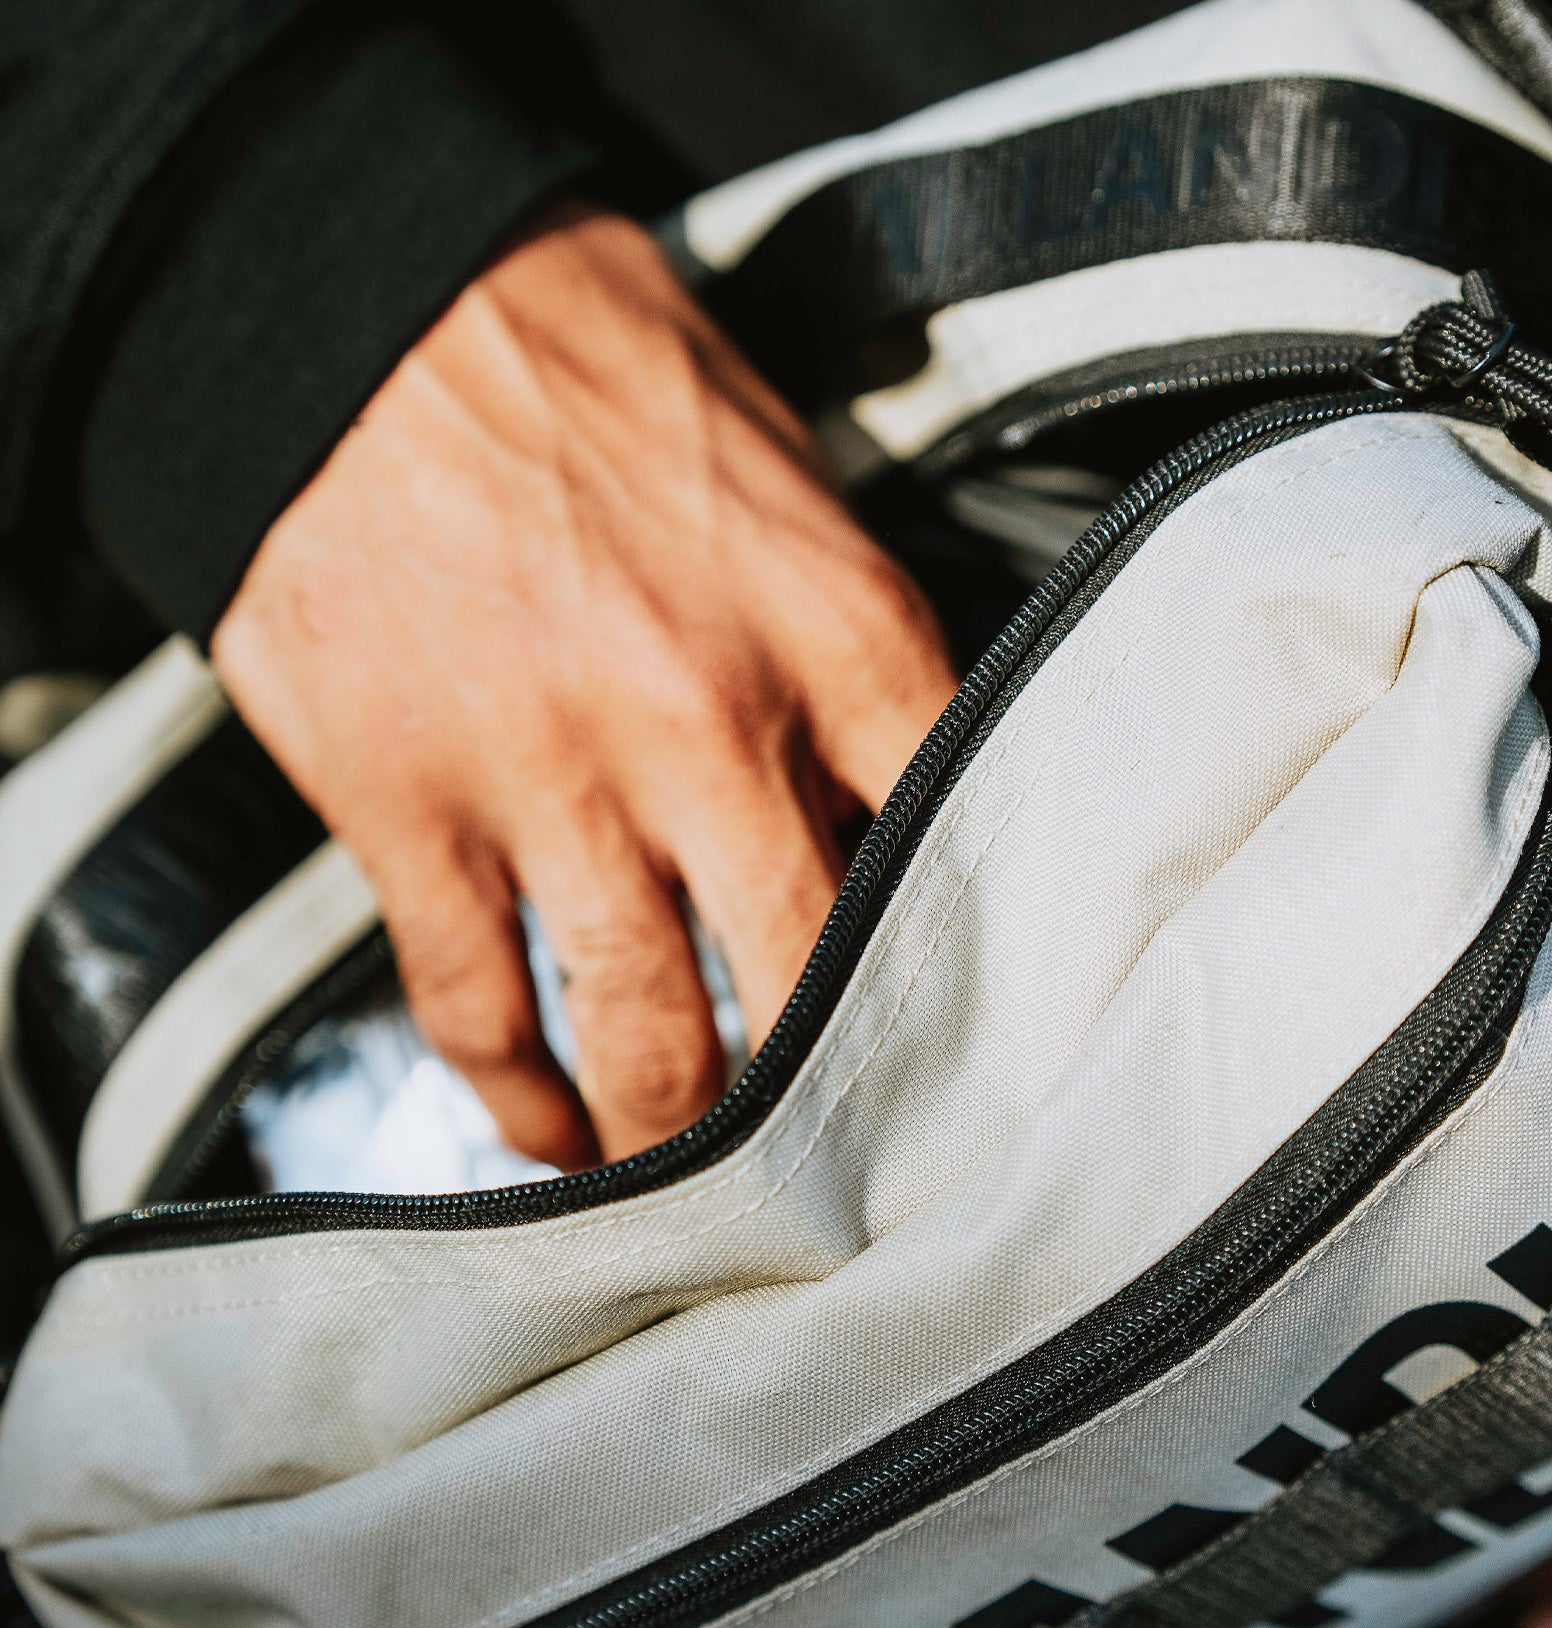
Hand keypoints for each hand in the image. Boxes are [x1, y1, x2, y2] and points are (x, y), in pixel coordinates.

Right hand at [212, 204, 955, 1169]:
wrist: (354, 296)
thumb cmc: (587, 372)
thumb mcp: (786, 478)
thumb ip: (853, 653)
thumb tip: (901, 805)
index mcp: (833, 631)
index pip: (954, 845)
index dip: (983, 978)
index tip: (989, 1062)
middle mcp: (705, 721)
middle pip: (812, 980)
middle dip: (840, 1106)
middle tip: (861, 1180)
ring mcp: (550, 776)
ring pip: (646, 1028)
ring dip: (681, 1139)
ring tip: (707, 1200)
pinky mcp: (410, 809)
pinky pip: (476, 1005)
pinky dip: (515, 1097)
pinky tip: (548, 1134)